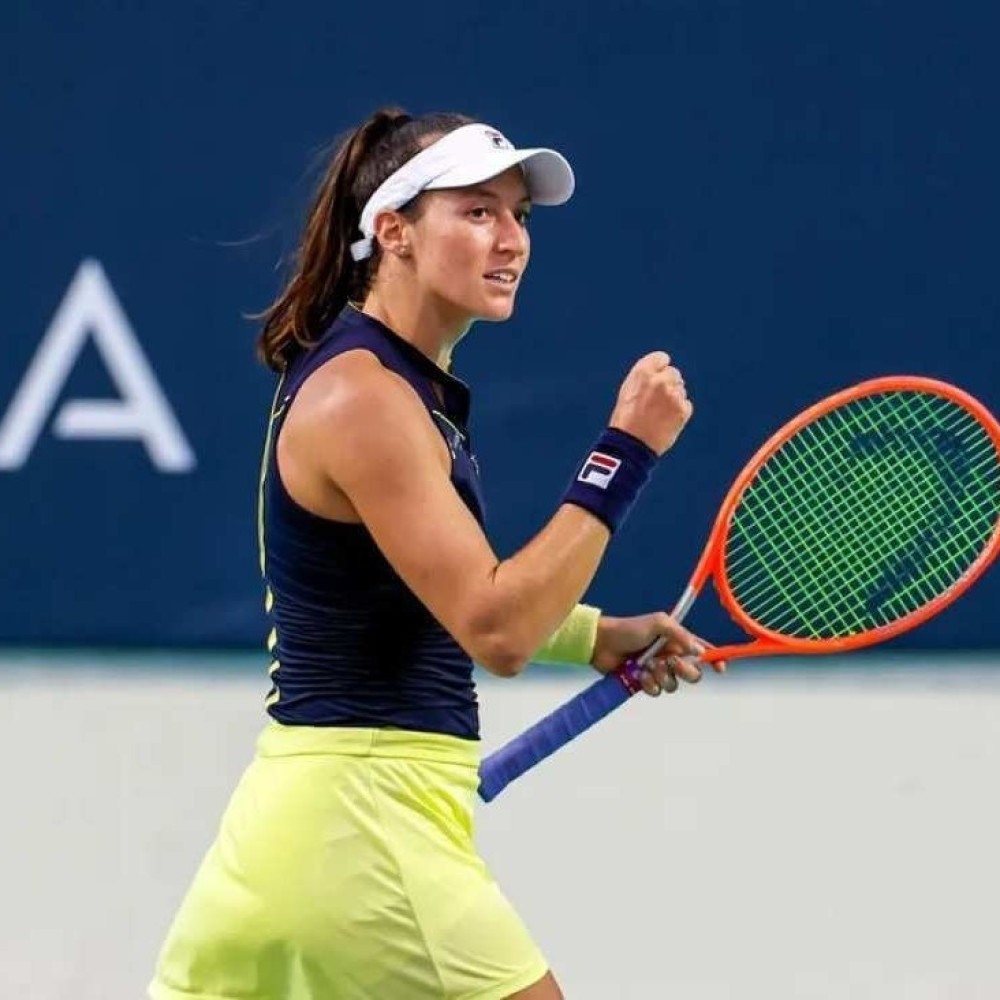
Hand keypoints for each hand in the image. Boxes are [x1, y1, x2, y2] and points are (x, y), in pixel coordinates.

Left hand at [591, 611, 726, 695]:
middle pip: (692, 674)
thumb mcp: (658, 623)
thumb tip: (699, 652)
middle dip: (684, 671)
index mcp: (677, 641)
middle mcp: (670, 657)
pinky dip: (648, 684)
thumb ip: (680, 634)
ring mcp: (657, 671)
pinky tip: (637, 674)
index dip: (714, 661)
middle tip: (669, 661)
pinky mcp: (644, 683)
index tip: (720, 668)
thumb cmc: (629, 628)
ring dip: (662, 676)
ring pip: (674, 686)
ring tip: (647, 665)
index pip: (702, 652)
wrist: (603, 643)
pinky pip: (656, 691)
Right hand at [608, 352, 692, 455]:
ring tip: (658, 414)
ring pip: (680, 389)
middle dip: (668, 384)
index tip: (656, 379)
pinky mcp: (683, 410)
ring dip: (673, 398)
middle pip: (674, 373)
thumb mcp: (628, 390)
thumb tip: (663, 370)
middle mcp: (660, 381)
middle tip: (656, 401)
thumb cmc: (626, 418)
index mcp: (643, 373)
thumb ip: (646, 377)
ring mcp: (673, 395)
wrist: (631, 444)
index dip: (659, 369)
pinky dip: (678, 412)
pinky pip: (686, 405)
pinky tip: (665, 421)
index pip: (662, 358)